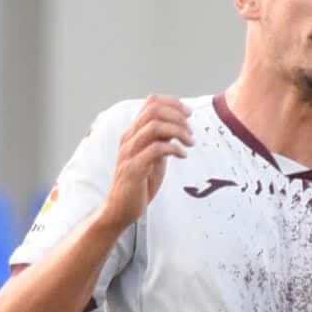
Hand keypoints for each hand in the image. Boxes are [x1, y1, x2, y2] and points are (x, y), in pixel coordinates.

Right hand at [101, 95, 192, 230]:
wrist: (120, 209)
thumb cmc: (139, 184)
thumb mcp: (154, 157)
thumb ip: (161, 140)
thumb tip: (178, 126)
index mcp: (133, 133)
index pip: (150, 103)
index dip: (172, 103)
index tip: (188, 113)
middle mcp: (129, 138)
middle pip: (153, 110)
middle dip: (177, 115)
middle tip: (191, 129)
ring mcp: (130, 152)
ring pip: (154, 126)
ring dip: (178, 131)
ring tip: (189, 142)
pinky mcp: (134, 168)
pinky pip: (156, 149)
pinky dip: (174, 148)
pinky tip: (183, 155)